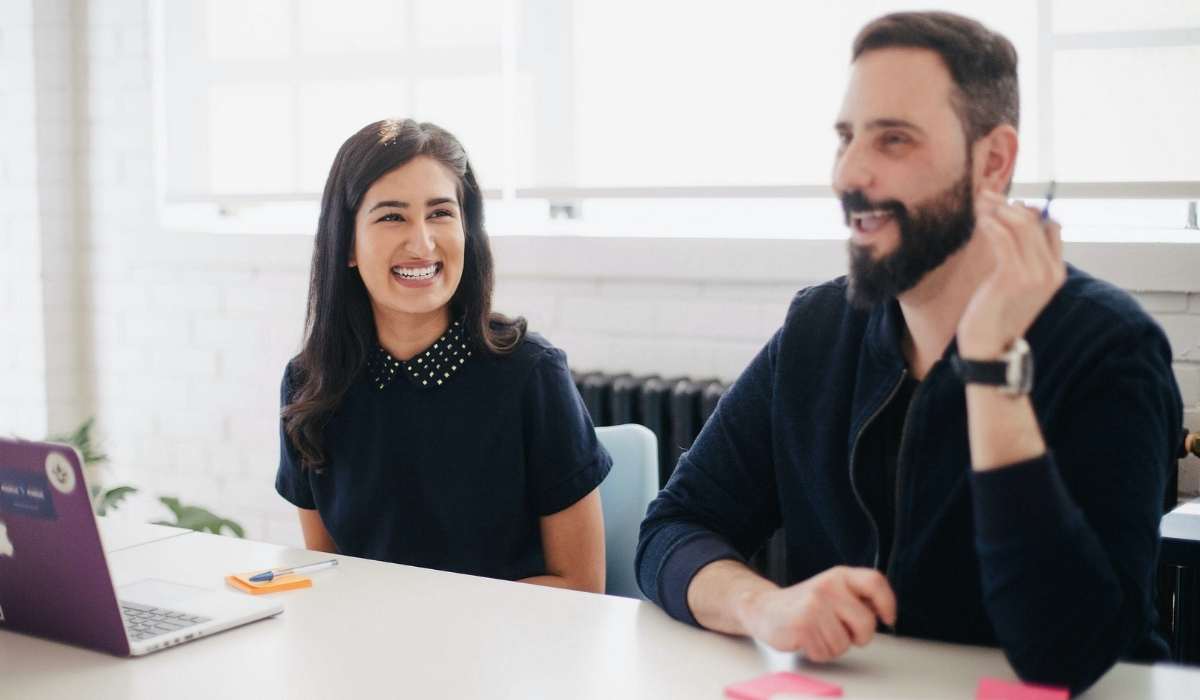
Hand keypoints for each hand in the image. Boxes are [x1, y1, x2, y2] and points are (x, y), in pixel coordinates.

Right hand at [734, 566, 896, 661]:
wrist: (764, 608)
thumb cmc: (804, 605)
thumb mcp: (832, 591)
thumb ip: (856, 598)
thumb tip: (882, 612)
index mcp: (839, 576)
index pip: (875, 582)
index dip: (888, 602)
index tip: (887, 618)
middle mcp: (828, 586)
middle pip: (866, 623)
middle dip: (858, 637)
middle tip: (842, 632)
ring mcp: (814, 605)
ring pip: (845, 643)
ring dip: (833, 646)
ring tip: (818, 633)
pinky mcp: (802, 624)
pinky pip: (825, 653)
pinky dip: (818, 653)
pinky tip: (807, 639)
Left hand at [957, 189, 1065, 358]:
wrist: (988, 347)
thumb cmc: (996, 314)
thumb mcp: (1014, 284)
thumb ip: (1019, 258)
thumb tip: (1011, 224)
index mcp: (1056, 272)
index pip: (1050, 227)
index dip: (1029, 211)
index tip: (1004, 204)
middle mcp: (1050, 271)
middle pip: (1034, 222)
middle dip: (1008, 204)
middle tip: (985, 195)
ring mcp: (1034, 274)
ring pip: (1019, 226)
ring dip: (996, 209)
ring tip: (978, 201)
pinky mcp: (1013, 276)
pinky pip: (1003, 238)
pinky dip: (990, 223)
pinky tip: (979, 218)